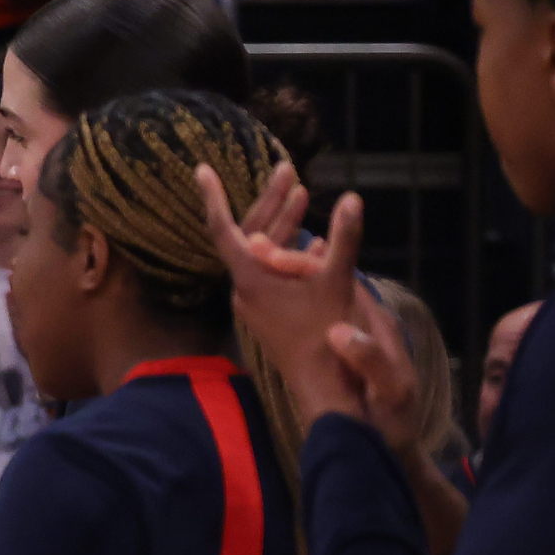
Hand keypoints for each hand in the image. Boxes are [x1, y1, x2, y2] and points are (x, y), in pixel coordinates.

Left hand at [199, 158, 370, 420]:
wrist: (324, 384)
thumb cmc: (326, 335)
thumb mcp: (337, 282)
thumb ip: (343, 240)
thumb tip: (352, 197)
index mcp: (250, 278)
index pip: (223, 229)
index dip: (212, 197)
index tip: (201, 169)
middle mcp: (245, 288)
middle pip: (249, 233)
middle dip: (269, 200)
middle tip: (285, 169)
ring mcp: (256, 300)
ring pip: (264, 251)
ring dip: (283, 222)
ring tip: (302, 193)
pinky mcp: (270, 310)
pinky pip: (274, 269)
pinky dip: (290, 249)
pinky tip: (315, 239)